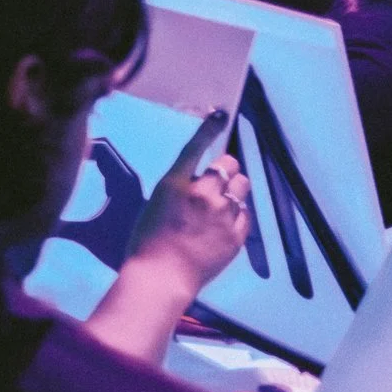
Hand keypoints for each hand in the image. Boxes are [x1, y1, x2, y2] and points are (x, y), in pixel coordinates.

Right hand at [123, 111, 250, 297]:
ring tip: (221, 204)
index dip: (209, 129)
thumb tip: (198, 182)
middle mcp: (204, 194)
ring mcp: (223, 215)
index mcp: (175, 184)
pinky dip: (236, 214)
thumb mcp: (154, 204)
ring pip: (242, 188)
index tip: (220, 114)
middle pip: (229, 166)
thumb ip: (179, 189)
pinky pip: (245, 214)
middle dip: (224, 170)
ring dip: (233, 191)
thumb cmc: (146, 241)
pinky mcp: (237, 236)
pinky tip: (222, 224)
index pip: (196, 148)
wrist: (161, 277)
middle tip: (215, 182)